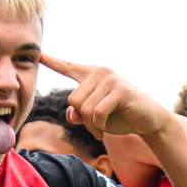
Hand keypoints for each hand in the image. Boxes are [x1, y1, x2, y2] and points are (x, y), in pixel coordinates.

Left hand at [41, 55, 171, 138]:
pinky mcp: (120, 90)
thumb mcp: (93, 118)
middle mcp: (99, 73)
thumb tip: (72, 113)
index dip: (52, 62)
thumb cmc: (119, 117)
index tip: (38, 54)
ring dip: (91, 126)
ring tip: (100, 130)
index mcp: (91, 76)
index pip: (68, 67)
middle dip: (82, 120)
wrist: (147, 121)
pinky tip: (103, 132)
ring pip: (85, 108)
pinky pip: (97, 112)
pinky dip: (98, 127)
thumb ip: (79, 113)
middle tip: (94, 128)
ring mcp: (110, 79)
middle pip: (73, 100)